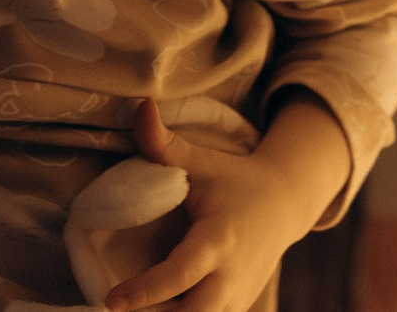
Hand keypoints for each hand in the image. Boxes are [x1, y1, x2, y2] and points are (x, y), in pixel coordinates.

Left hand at [104, 94, 350, 311]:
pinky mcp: (236, 309)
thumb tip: (139, 105)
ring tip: (131, 308)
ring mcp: (236, 299)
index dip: (146, 291)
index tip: (111, 301)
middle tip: (117, 309)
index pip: (180, 274)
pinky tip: (153, 310)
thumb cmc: (234, 181)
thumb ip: (163, 142)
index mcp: (218, 240)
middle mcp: (230, 277)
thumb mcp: (202, 162)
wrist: (286, 203)